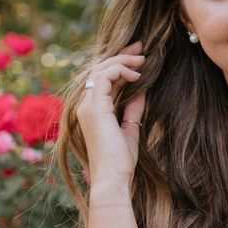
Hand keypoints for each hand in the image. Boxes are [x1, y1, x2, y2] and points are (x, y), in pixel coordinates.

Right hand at [77, 39, 146, 191]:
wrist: (114, 178)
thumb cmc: (121, 161)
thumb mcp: (130, 128)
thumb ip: (133, 108)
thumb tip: (141, 89)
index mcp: (92, 110)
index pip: (102, 79)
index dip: (119, 64)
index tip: (138, 58)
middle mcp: (85, 105)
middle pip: (99, 70)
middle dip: (121, 56)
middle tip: (141, 48)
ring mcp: (87, 105)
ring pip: (100, 69)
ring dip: (122, 61)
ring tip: (142, 60)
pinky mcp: (94, 107)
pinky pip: (104, 77)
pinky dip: (120, 71)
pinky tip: (137, 76)